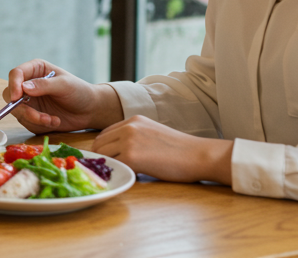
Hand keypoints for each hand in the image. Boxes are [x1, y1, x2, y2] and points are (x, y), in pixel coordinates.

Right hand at [4, 60, 117, 133]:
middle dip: (22, 108)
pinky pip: (27, 123)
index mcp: (35, 70)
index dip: (14, 84)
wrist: (89, 110)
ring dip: (34, 119)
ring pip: (17, 112)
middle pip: (10, 94)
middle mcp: (28, 84)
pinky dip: (39, 125)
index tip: (18, 98)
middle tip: (38, 117)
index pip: (16, 74)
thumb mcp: (64, 85)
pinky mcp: (32, 116)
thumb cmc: (79, 91)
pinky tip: (54, 121)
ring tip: (53, 120)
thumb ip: (44, 85)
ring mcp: (29, 101)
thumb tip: (24, 87)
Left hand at [92, 115, 232, 184]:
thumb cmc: (180, 150)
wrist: (198, 155)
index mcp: (133, 120)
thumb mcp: (153, 133)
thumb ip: (134, 137)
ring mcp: (129, 141)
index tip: (108, 160)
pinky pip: (114, 167)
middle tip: (112, 171)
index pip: (104, 134)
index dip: (104, 149)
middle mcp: (129, 127)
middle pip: (99, 145)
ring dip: (110, 167)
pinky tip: (130, 177)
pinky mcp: (132, 157)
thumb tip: (116, 151)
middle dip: (102, 159)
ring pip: (103, 156)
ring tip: (124, 174)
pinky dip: (119, 174)